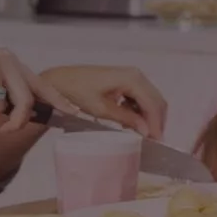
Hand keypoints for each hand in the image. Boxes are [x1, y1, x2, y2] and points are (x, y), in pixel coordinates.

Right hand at [0, 44, 81, 131]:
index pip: (41, 84)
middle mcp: (6, 60)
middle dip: (17, 122)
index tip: (76, 113)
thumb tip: (25, 114)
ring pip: (1, 108)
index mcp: (11, 62)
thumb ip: (6, 93)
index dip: (58, 100)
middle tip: (6, 130)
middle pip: (26, 101)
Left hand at [40, 65, 168, 139]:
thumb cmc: (78, 93)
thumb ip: (127, 119)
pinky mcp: (127, 80)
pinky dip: (142, 110)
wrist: (60, 81)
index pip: (152, 104)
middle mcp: (137, 74)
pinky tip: (134, 121)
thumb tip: (146, 131)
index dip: (156, 124)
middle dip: (156, 121)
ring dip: (150, 116)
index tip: (157, 141)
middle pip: (156, 100)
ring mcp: (132, 76)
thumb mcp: (102, 109)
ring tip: (144, 134)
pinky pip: (142, 96)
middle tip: (154, 141)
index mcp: (132, 79)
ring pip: (151, 99)